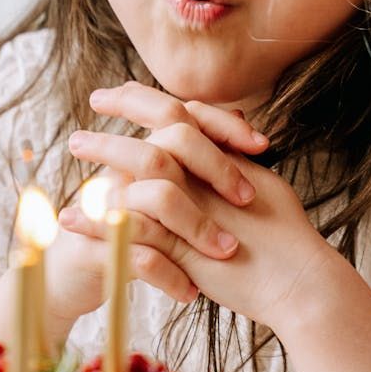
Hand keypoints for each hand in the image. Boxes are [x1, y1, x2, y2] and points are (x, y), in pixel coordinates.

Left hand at [68, 86, 338, 327]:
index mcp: (222, 156)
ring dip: (99, 164)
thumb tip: (222, 137)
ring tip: (70, 164)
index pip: (176, 111)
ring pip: (137, 173)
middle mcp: (204, 174)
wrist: (299, 278)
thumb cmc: (287, 239)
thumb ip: (234, 160)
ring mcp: (192, 207)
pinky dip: (94, 222)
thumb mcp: (262, 185)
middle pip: (152, 133)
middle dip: (112, 126)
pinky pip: (129, 226)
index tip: (111, 93)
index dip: (139, 98)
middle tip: (78, 131)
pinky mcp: (181, 244)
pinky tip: (70, 218)